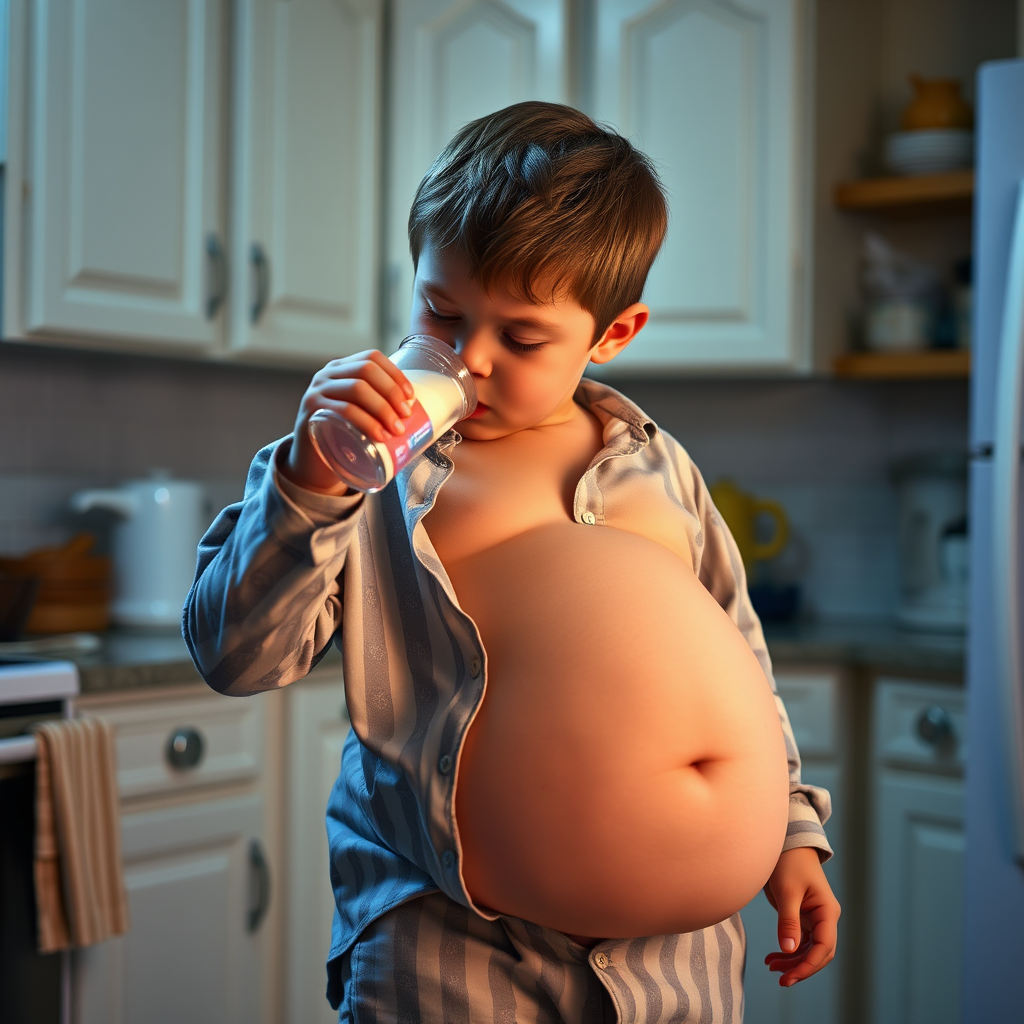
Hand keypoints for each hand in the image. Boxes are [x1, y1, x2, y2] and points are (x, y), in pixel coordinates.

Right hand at [283, 350, 415, 494]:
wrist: (313, 462)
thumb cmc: (344, 436)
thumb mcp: (360, 413)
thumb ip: (378, 404)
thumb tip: (419, 408)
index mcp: (342, 368)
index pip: (372, 358)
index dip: (395, 374)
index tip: (411, 397)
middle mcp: (328, 374)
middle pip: (366, 371)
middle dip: (392, 392)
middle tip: (406, 416)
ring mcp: (318, 391)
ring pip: (357, 388)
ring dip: (383, 408)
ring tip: (397, 429)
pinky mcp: (312, 412)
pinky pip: (343, 410)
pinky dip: (366, 422)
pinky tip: (379, 435)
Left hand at [761, 846, 839, 986]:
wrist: (785, 844)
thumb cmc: (788, 862)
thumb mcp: (787, 891)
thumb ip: (789, 921)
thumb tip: (789, 950)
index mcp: (827, 911)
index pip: (825, 947)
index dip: (809, 965)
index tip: (790, 976)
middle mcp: (825, 918)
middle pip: (819, 953)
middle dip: (801, 967)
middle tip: (780, 979)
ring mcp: (815, 918)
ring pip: (809, 950)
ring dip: (793, 961)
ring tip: (771, 967)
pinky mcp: (803, 917)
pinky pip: (800, 941)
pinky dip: (788, 951)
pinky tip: (773, 957)